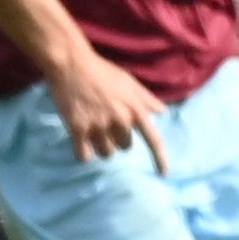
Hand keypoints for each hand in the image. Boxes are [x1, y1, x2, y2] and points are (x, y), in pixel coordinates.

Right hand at [49, 52, 173, 172]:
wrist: (73, 66)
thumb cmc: (104, 73)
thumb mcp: (131, 83)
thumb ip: (146, 99)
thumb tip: (162, 112)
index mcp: (136, 110)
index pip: (153, 139)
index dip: (160, 158)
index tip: (164, 173)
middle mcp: (120, 121)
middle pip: (125, 147)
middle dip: (119, 139)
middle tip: (108, 124)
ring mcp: (98, 126)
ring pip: (106, 153)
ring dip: (102, 146)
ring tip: (94, 130)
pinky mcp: (77, 129)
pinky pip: (84, 155)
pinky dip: (84, 152)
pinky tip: (81, 142)